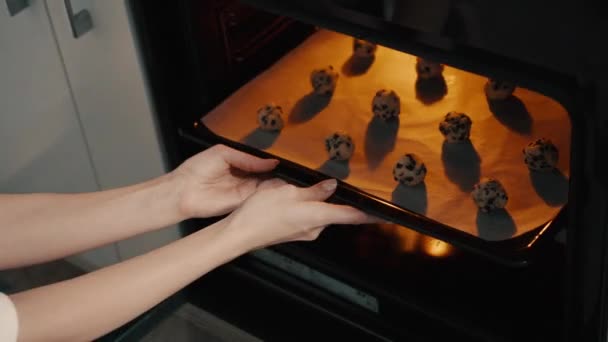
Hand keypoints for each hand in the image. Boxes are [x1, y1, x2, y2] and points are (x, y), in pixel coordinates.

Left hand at [172, 144, 278, 217]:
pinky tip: (277, 186)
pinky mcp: (243, 201)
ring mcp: (244, 190)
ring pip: (266, 185)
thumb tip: (270, 162)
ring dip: (276, 182)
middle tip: (288, 168)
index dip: (270, 160)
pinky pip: (260, 196)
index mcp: (238, 162)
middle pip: (266, 174)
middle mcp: (243, 176)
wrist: (183, 191)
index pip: (260, 161)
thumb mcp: (224, 153)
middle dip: (276, 171)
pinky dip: (269, 192)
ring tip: (286, 176)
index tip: (283, 159)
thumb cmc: (195, 170)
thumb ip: (248, 158)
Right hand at [220, 178, 378, 251]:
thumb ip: (313, 190)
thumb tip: (332, 186)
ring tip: (317, 182)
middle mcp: (316, 228)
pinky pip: (310, 216)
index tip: (389, 213)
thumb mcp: (288, 192)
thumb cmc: (261, 213)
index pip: (353, 216)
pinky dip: (311, 205)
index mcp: (318, 216)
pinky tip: (299, 194)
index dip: (373, 214)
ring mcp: (305, 231)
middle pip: (338, 212)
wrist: (239, 233)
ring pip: (322, 212)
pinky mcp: (294, 231)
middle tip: (350, 181)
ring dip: (323, 200)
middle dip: (343, 199)